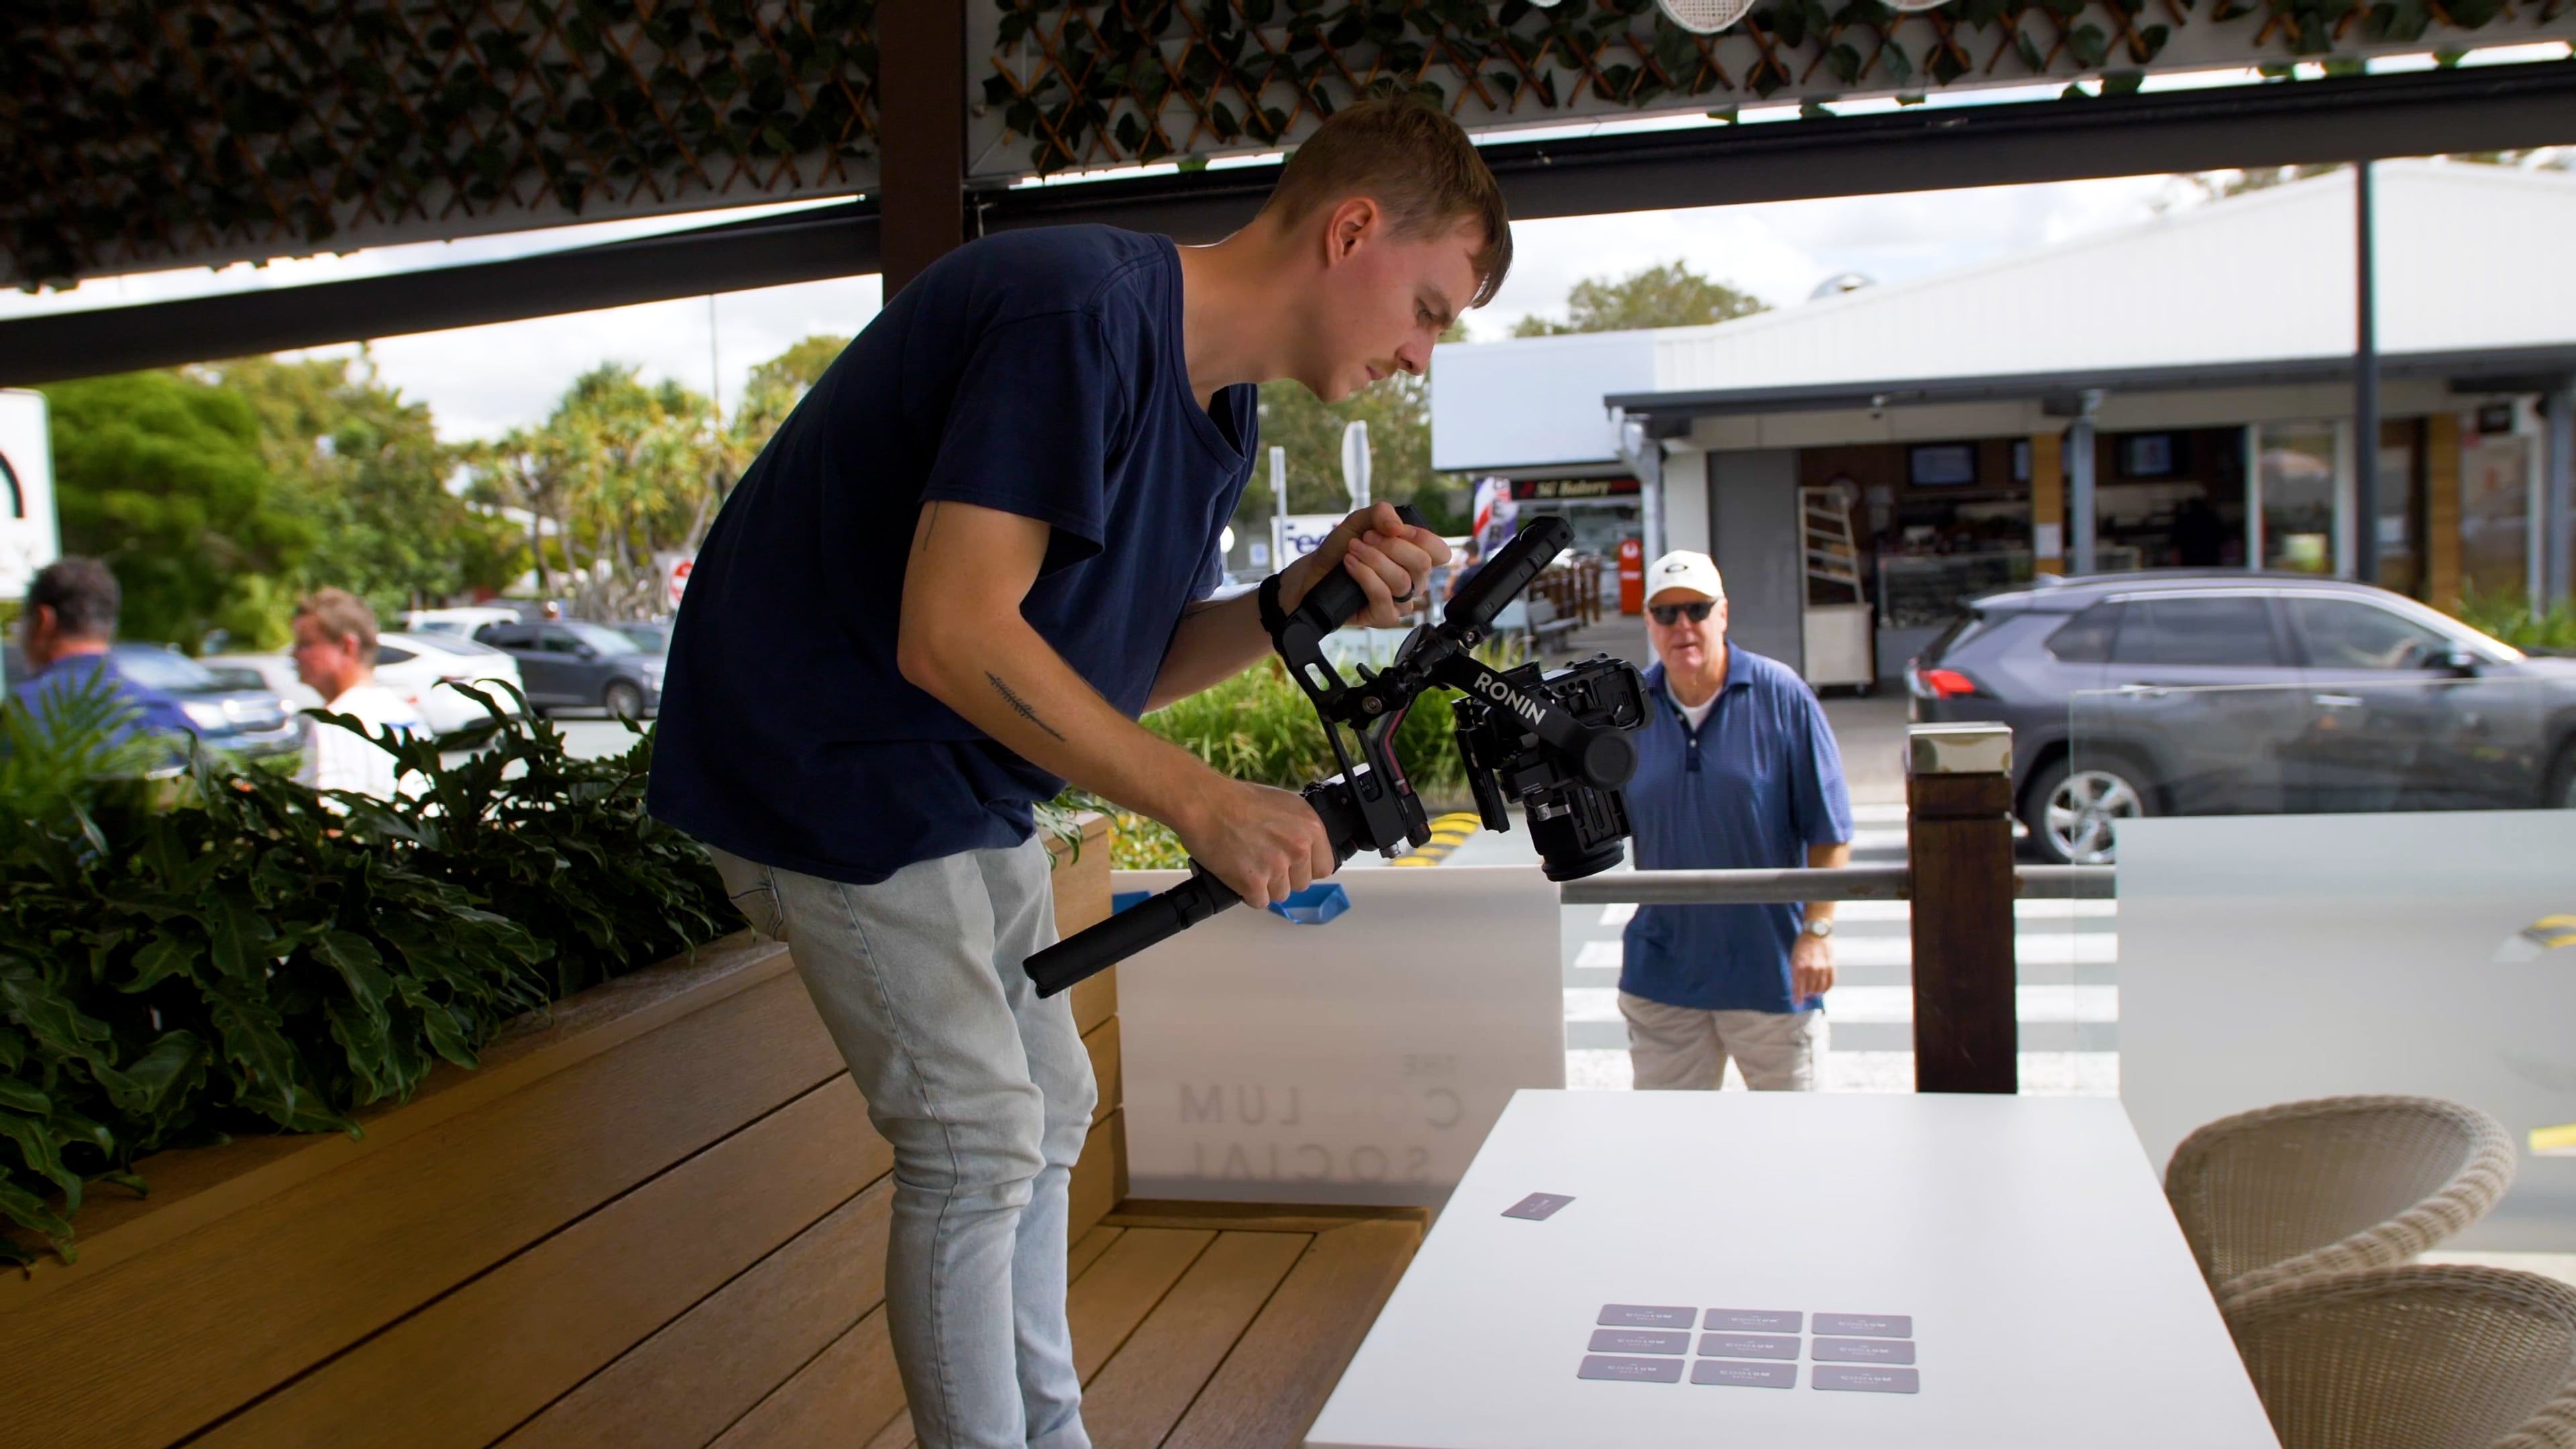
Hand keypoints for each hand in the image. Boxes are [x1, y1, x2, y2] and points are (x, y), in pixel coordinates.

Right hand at [1171, 776, 1339, 907]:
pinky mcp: (1255, 883)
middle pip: (1302, 884)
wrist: (1204, 803)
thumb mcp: (1283, 805)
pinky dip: (1246, 893)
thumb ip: (1300, 830)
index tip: (1291, 864)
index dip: (1304, 867)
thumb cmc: (1235, 800)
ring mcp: (1278, 866)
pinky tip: (1237, 872)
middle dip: (1283, 877)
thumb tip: (1308, 850)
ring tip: (1247, 862)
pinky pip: (1259, 901)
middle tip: (1261, 859)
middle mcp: (1299, 847)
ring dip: (1264, 885)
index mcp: (1311, 827)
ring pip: (1280, 894)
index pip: (1324, 867)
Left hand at [1285, 502, 1450, 628]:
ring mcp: (1402, 602)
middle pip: (1422, 564)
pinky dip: (1365, 576)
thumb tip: (1397, 527)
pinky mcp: (1385, 617)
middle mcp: (1415, 582)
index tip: (1392, 529)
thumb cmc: (1342, 549)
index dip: (1421, 537)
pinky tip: (1350, 565)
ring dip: (1373, 560)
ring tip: (1352, 551)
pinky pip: (1384, 597)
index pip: (1440, 552)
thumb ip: (1380, 514)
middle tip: (1365, 538)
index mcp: (1416, 558)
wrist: (1314, 573)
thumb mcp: (1360, 521)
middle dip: (1391, 546)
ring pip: (1401, 581)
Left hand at [1791, 932, 1835, 1000]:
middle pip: (1810, 991)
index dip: (1797, 998)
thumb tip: (1797, 989)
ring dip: (1816, 992)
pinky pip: (1830, 983)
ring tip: (1813, 992)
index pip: (1798, 989)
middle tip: (1805, 994)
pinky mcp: (1832, 967)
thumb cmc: (1801, 946)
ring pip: (1820, 989)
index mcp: (1799, 967)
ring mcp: (1823, 969)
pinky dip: (1826, 988)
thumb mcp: (1793, 959)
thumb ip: (1795, 974)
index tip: (1796, 1003)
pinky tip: (1822, 988)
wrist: (1816, 933)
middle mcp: (1812, 969)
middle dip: (1806, 994)